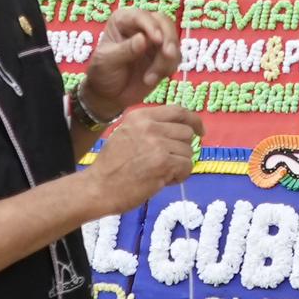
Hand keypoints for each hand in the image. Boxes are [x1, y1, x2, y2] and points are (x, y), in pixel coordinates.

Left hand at [80, 7, 178, 127]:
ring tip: (149, 79)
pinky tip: (151, 79)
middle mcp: (141, 27)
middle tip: (168, 55)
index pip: (140, 16)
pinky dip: (167, 69)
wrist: (109, 95)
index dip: (151, 25)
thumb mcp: (107, 61)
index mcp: (123, 20)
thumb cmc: (103, 73)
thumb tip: (143, 39)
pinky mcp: (164, 56)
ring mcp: (155, 41)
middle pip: (164, 23)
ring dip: (166, 60)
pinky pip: (176, 57)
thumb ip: (125, 50)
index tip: (157, 39)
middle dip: (168, 39)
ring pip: (172, 41)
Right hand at [84, 103, 200, 217]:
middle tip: (169, 163)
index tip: (200, 131)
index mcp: (141, 116)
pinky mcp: (164, 163)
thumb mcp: (128, 134)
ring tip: (161, 174)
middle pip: (186, 133)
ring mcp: (157, 144)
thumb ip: (152, 128)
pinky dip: (180, 176)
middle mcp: (150, 126)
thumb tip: (184, 129)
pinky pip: (187, 167)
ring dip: (180, 165)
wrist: (98, 188)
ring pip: (188, 151)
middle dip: (182, 149)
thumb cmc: (112, 166)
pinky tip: (164, 181)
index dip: (193, 121)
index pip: (178, 111)